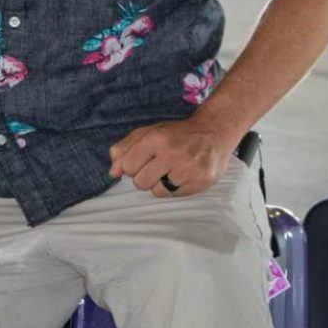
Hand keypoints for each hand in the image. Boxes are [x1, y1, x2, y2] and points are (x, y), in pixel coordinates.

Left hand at [108, 118, 236, 197]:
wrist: (214, 132)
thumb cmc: (177, 133)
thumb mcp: (150, 132)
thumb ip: (126, 148)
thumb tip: (113, 172)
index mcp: (157, 138)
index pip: (128, 166)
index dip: (132, 166)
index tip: (143, 160)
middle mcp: (172, 153)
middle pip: (140, 182)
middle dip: (144, 176)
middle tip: (157, 166)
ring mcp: (187, 169)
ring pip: (156, 191)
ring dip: (159, 183)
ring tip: (170, 171)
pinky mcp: (199, 182)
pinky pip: (173, 195)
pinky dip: (173, 188)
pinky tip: (181, 175)